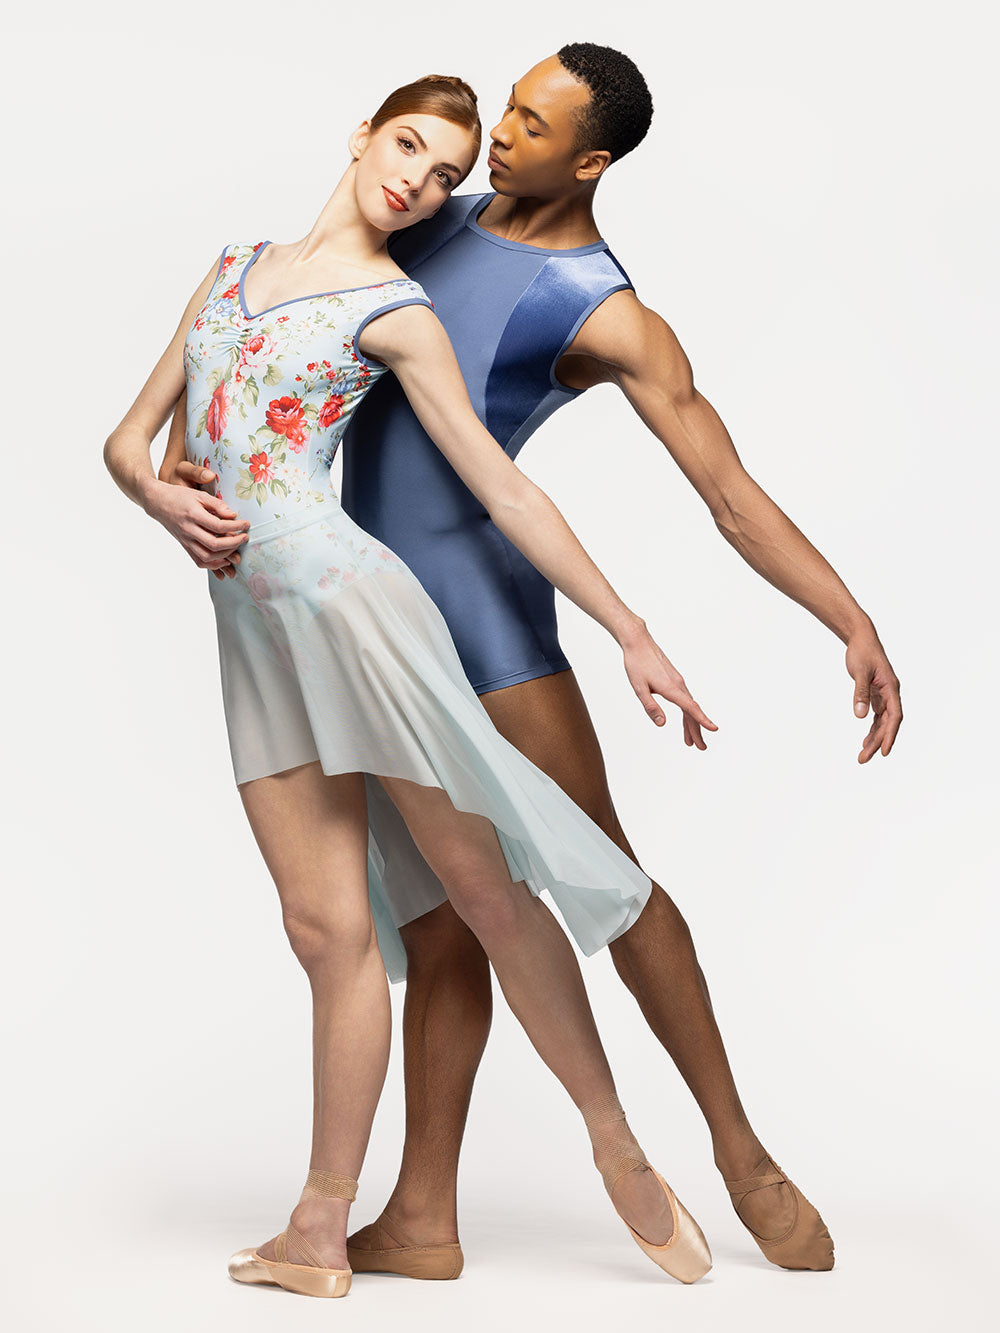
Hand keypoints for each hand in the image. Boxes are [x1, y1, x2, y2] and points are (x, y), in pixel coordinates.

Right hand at [144, 471, 249, 577]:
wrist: (158, 503)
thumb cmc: (180, 497)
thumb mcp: (200, 495)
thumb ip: (217, 505)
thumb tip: (233, 515)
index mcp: (193, 515)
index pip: (218, 526)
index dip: (235, 527)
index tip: (246, 524)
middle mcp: (188, 530)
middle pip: (214, 544)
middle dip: (234, 544)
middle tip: (244, 538)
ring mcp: (186, 540)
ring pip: (207, 557)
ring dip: (225, 556)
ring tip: (236, 548)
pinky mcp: (185, 546)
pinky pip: (199, 561)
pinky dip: (213, 565)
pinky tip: (224, 560)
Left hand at [621, 623, 718, 747]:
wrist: (638, 643)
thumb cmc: (636, 664)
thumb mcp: (639, 689)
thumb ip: (651, 707)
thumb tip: (662, 724)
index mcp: (671, 688)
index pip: (690, 708)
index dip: (702, 720)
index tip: (714, 729)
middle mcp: (679, 685)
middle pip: (691, 712)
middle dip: (697, 731)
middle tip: (701, 748)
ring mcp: (678, 682)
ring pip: (688, 707)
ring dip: (691, 724)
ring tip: (690, 741)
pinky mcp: (675, 680)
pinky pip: (684, 700)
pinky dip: (686, 713)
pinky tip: (685, 720)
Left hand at [845, 626, 901, 761]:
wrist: (861, 638)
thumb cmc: (862, 652)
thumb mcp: (859, 672)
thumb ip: (860, 693)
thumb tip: (859, 716)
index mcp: (891, 688)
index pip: (894, 717)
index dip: (890, 735)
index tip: (883, 752)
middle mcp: (891, 693)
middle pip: (887, 723)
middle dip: (877, 742)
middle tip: (863, 759)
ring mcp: (884, 695)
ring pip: (882, 721)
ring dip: (874, 738)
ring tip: (863, 755)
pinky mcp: (877, 694)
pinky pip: (877, 716)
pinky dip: (872, 728)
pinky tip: (865, 739)